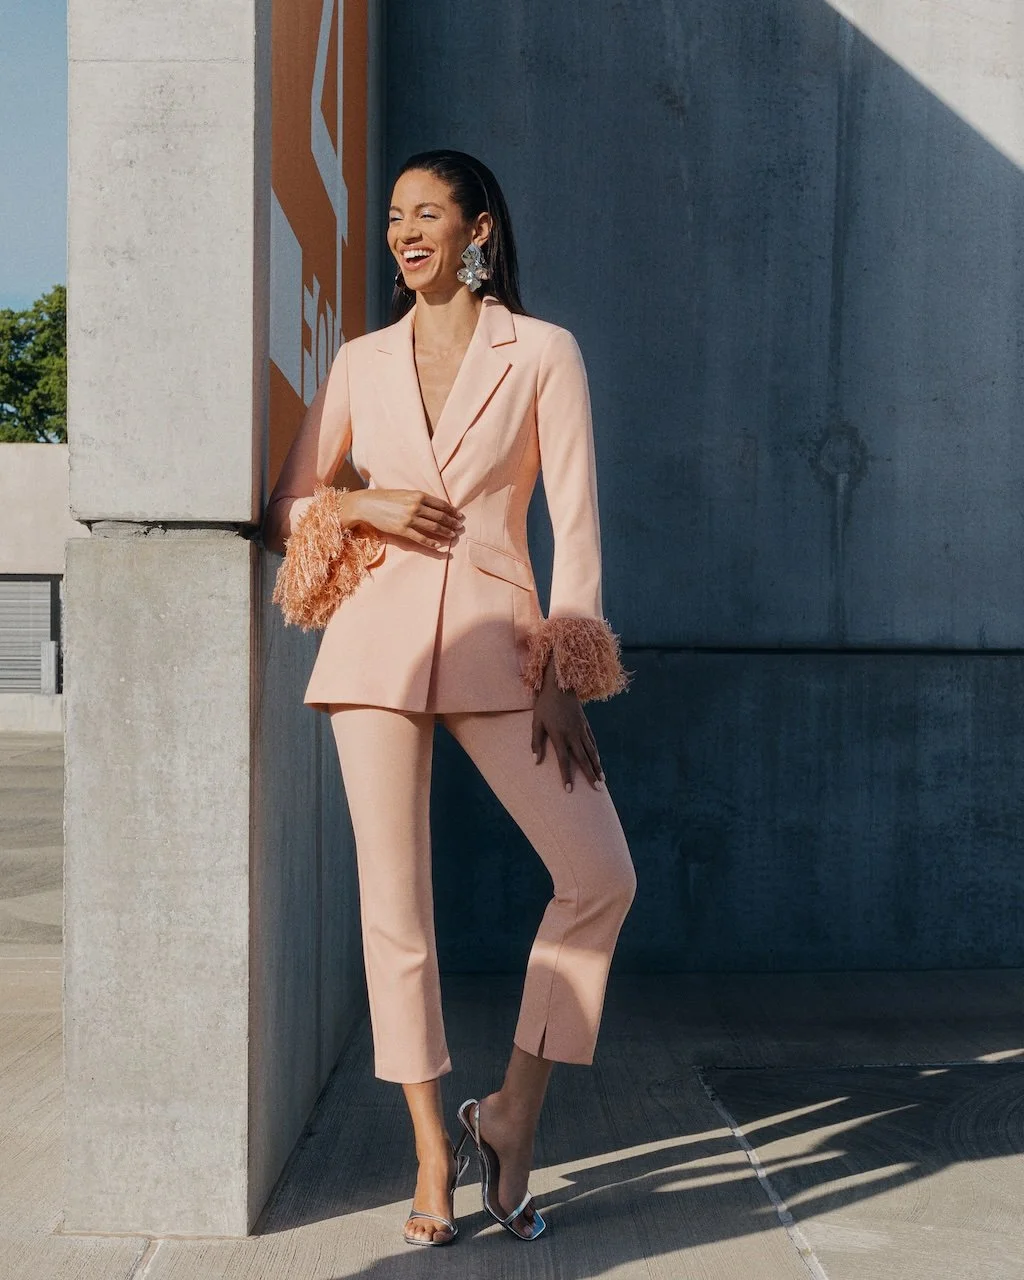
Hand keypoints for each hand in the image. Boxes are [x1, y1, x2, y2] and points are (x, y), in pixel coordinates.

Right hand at [344, 488, 463, 549]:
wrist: (367, 504)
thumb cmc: (385, 498)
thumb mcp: (404, 493)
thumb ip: (419, 498)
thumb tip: (433, 506)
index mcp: (418, 495)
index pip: (440, 504)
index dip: (452, 510)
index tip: (459, 515)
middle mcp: (416, 506)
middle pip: (440, 516)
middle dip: (452, 522)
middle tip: (460, 527)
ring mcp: (409, 518)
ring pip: (434, 527)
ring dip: (446, 532)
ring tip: (453, 536)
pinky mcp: (402, 530)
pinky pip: (421, 538)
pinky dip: (432, 543)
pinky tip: (439, 545)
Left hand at [531, 658, 603, 791]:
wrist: (560, 684)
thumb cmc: (544, 704)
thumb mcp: (536, 722)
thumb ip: (535, 742)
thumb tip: (535, 761)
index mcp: (559, 736)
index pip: (564, 761)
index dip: (566, 776)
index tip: (569, 790)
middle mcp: (573, 734)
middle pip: (583, 759)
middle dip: (590, 776)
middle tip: (597, 790)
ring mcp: (581, 729)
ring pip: (591, 752)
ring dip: (597, 767)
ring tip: (602, 780)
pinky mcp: (585, 724)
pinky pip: (592, 741)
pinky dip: (596, 753)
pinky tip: (598, 761)